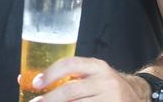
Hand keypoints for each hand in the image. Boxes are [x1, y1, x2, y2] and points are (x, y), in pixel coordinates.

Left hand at [26, 56, 148, 100]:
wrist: (136, 94)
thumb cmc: (103, 83)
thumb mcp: (90, 73)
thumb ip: (66, 75)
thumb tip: (28, 80)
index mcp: (96, 66)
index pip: (70, 65)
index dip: (50, 74)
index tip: (36, 83)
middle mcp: (105, 81)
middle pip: (72, 90)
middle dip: (51, 98)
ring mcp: (111, 99)